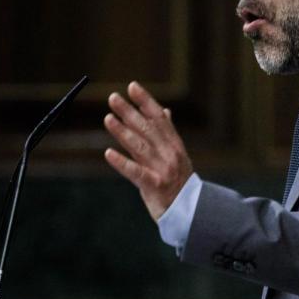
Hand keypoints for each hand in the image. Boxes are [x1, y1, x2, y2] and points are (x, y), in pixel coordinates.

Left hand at [104, 81, 193, 220]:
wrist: (191, 212)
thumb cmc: (180, 182)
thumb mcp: (178, 156)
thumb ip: (168, 134)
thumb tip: (165, 111)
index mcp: (175, 145)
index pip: (159, 117)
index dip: (145, 101)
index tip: (132, 86)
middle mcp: (170, 154)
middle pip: (147, 128)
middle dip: (129, 111)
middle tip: (112, 98)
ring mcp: (163, 170)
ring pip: (139, 146)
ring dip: (122, 131)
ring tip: (107, 118)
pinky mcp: (155, 186)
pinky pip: (135, 172)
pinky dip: (121, 163)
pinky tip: (108, 153)